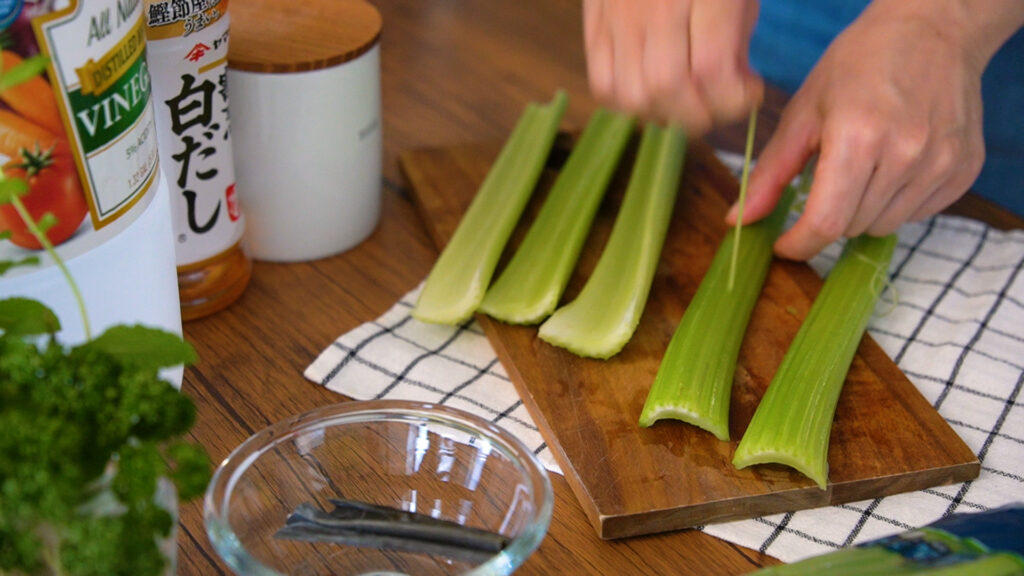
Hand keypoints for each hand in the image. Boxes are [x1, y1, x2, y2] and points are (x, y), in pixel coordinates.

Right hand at [583, 0, 761, 134]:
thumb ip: (736, 38)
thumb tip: (733, 88)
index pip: (710, 68)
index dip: (733, 99)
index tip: (750, 93)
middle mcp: (653, 4)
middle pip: (665, 87)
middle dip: (700, 114)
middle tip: (720, 106)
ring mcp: (618, 15)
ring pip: (630, 95)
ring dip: (663, 113)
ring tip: (686, 102)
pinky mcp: (594, 23)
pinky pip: (602, 82)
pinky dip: (628, 101)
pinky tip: (653, 92)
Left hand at [730, 0, 1021, 260]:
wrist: (932, 30)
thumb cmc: (860, 65)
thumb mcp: (803, 112)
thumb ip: (770, 173)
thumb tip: (738, 220)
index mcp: (858, 137)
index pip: (827, 222)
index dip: (800, 244)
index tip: (785, 245)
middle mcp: (906, 154)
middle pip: (852, 227)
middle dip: (829, 215)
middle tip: (829, 175)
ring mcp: (941, 163)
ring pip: (884, 225)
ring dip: (863, 209)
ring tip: (863, 164)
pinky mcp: (964, 169)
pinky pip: (918, 214)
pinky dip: (897, 201)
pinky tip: (894, 163)